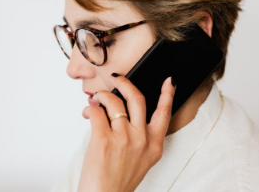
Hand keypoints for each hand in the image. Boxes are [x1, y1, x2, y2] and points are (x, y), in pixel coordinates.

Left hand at [78, 74, 175, 191]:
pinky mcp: (103, 139)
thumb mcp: (140, 160)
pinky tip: (87, 113)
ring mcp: (123, 138)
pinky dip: (89, 109)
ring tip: (96, 100)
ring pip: (113, 101)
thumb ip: (139, 137)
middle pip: (137, 98)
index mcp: (154, 145)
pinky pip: (96, 112)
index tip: (170, 81)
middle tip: (117, 78)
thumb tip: (123, 111)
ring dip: (102, 96)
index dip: (168, 94)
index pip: (164, 113)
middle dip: (125, 83)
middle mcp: (141, 139)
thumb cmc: (118, 180)